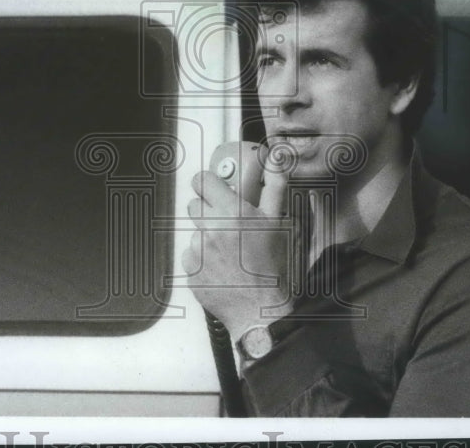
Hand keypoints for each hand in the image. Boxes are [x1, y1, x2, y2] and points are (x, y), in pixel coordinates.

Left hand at [181, 153, 300, 338]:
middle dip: (209, 210)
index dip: (208, 183)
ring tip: (229, 250)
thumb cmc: (273, 268)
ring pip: (194, 231)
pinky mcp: (190, 270)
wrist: (261, 310)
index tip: (214, 189)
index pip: (203, 181)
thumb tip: (276, 158)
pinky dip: (202, 259)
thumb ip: (275, 185)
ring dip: (207, 236)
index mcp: (233, 213)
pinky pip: (190, 255)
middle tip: (228, 224)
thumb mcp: (279, 222)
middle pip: (195, 205)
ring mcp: (199, 251)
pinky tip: (221, 266)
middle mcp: (212, 229)